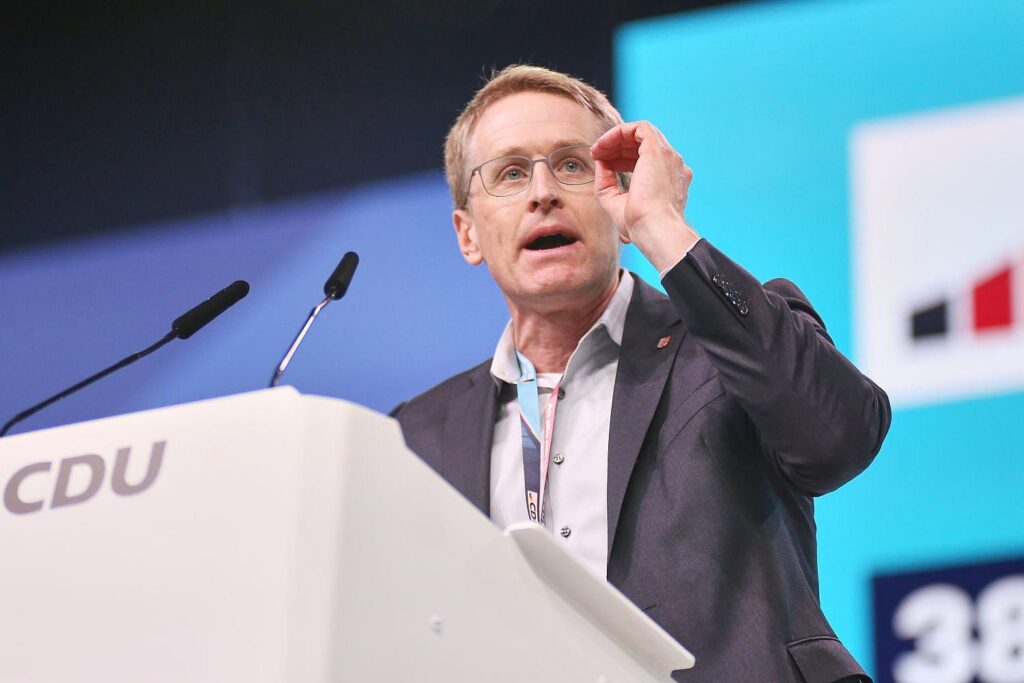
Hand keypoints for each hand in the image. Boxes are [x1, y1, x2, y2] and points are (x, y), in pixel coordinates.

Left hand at [591, 121, 699, 270]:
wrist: (653, 228)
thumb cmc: (639, 224)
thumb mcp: (615, 202)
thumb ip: (607, 182)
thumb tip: (600, 162)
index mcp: (668, 181)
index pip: (645, 160)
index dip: (621, 159)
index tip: (603, 165)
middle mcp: (672, 167)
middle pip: (642, 145)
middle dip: (616, 147)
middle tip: (596, 155)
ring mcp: (668, 157)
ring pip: (641, 134)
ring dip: (616, 139)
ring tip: (597, 150)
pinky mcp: (658, 150)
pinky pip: (639, 128)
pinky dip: (618, 132)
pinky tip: (603, 145)